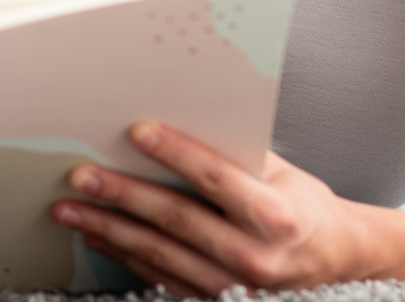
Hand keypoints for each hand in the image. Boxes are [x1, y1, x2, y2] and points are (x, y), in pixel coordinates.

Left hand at [51, 122, 383, 296]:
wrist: (334, 261)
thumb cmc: (303, 206)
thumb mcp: (282, 171)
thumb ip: (235, 154)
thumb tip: (179, 120)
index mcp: (276, 216)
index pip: (216, 179)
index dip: (175, 153)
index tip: (136, 131)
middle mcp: (255, 256)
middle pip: (176, 219)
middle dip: (121, 194)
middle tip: (81, 175)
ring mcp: (234, 286)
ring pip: (160, 253)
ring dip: (109, 229)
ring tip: (71, 208)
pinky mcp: (216, 301)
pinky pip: (161, 278)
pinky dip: (125, 256)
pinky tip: (97, 235)